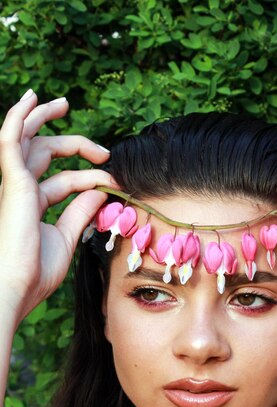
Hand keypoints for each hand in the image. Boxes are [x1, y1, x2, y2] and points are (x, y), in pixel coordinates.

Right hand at [0, 91, 114, 322]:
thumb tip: (100, 191)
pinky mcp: (12, 182)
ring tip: (63, 102)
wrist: (17, 286)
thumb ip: (81, 212)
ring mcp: (15, 184)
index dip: (92, 178)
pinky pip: (11, 140)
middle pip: (48, 154)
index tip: (114, 183)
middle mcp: (22, 190)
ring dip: (45, 117)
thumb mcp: (67, 237)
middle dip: (77, 146)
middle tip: (104, 151)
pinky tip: (32, 98)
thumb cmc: (36, 271)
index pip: (65, 181)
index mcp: (34, 205)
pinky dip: (18, 117)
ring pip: (30, 139)